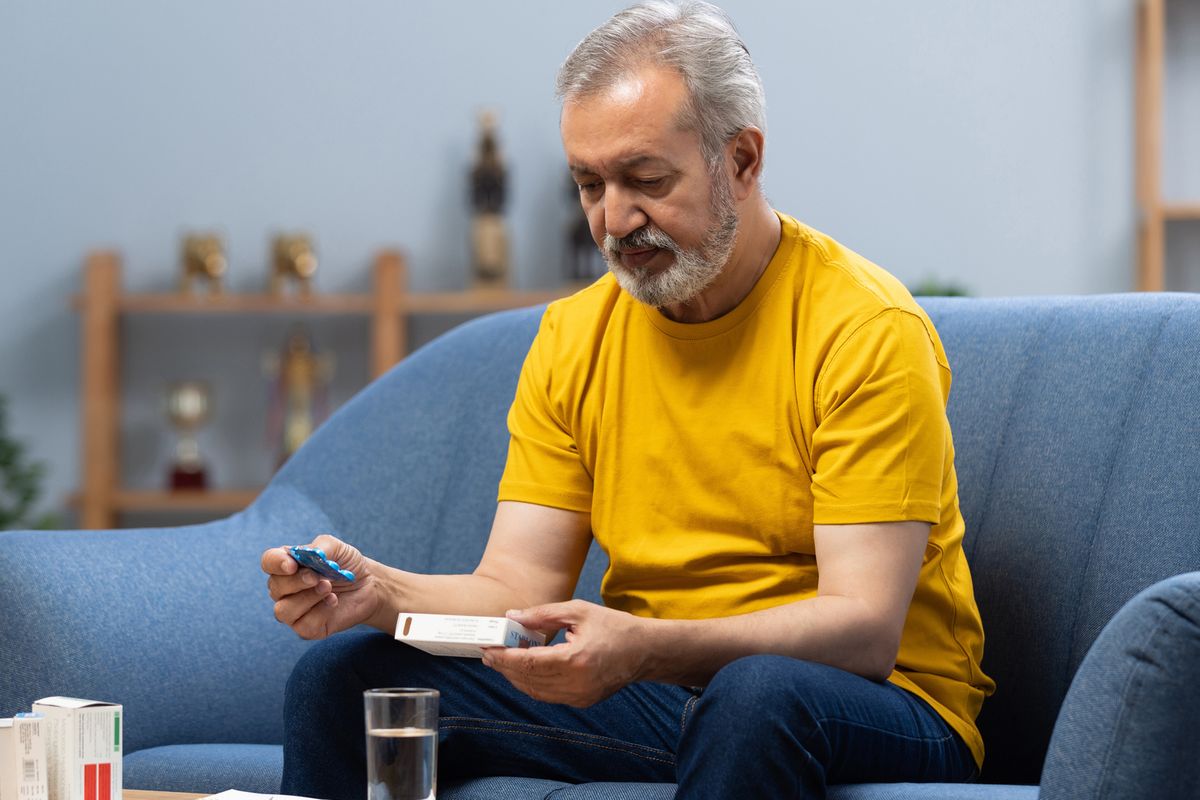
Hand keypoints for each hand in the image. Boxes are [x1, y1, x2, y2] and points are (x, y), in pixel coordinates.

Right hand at [262, 534, 381, 639]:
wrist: (367, 585)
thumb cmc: (346, 565)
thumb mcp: (337, 548)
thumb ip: (320, 548)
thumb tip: (309, 556)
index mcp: (287, 566)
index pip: (268, 562)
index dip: (276, 563)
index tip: (292, 565)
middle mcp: (284, 589)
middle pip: (275, 587)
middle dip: (298, 581)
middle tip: (318, 577)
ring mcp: (293, 610)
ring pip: (283, 611)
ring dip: (307, 598)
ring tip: (328, 588)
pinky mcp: (306, 628)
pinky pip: (303, 625)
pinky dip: (320, 612)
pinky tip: (333, 601)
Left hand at [482, 600, 648, 706]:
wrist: (645, 651)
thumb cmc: (614, 627)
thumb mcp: (578, 611)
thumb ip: (543, 614)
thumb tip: (512, 616)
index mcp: (576, 660)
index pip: (529, 662)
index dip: (504, 657)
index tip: (488, 648)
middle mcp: (576, 683)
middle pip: (528, 679)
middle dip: (504, 667)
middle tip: (489, 653)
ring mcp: (579, 696)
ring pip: (535, 691)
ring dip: (515, 676)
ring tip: (502, 660)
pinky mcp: (582, 701)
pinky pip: (548, 695)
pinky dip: (532, 683)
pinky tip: (524, 668)